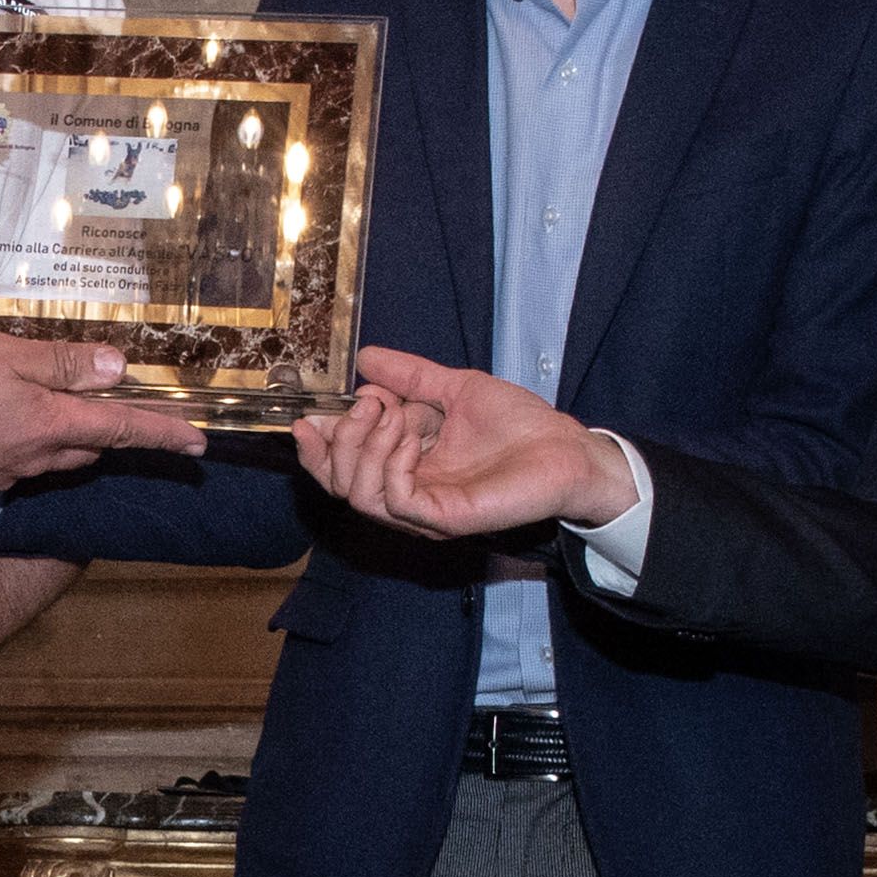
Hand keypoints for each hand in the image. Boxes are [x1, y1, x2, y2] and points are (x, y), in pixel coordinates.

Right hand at [0, 329, 203, 511]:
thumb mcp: (5, 356)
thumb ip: (62, 364)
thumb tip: (117, 369)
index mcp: (47, 425)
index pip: (119, 428)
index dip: (162, 434)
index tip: (197, 443)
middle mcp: (30, 460)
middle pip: (85, 450)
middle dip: (101, 432)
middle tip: (107, 406)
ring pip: (48, 460)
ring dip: (58, 440)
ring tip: (41, 410)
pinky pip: (10, 467)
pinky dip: (16, 448)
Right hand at [294, 350, 639, 538]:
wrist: (566, 448)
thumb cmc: (520, 425)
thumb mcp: (454, 387)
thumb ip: (410, 377)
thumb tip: (366, 358)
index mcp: (403, 466)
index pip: (340, 469)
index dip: (318, 446)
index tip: (311, 415)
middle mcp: (406, 493)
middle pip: (338, 485)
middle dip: (338, 440)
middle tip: (366, 405)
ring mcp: (423, 510)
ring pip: (358, 494)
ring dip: (364, 447)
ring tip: (393, 414)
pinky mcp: (443, 518)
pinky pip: (395, 499)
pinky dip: (392, 463)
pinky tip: (412, 438)